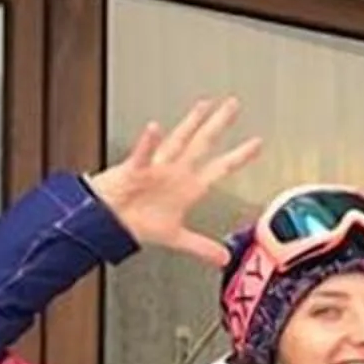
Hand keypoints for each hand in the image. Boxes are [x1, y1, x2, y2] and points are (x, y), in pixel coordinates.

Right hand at [87, 97, 262, 267]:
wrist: (106, 221)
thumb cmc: (136, 221)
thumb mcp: (176, 237)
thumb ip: (201, 246)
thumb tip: (223, 257)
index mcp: (187, 185)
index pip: (219, 167)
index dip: (239, 156)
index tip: (257, 143)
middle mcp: (175, 171)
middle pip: (201, 143)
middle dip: (218, 125)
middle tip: (233, 105)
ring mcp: (155, 168)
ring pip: (176, 141)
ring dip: (189, 124)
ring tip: (203, 106)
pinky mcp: (134, 171)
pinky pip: (142, 156)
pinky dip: (148, 143)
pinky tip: (155, 129)